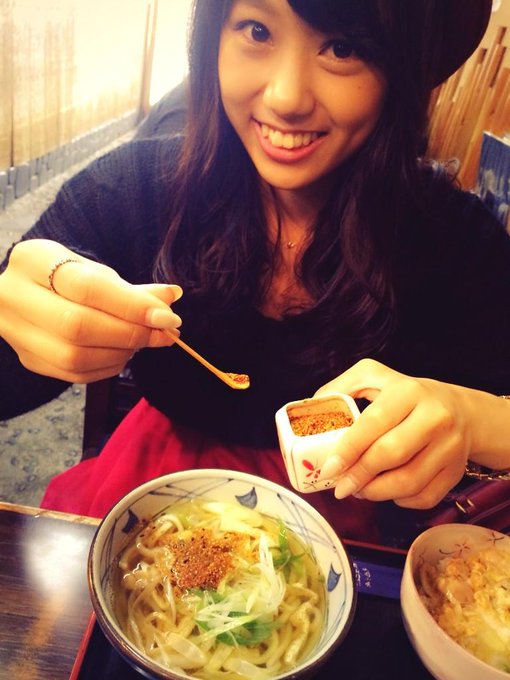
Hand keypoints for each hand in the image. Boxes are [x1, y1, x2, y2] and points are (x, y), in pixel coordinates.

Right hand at [0, 239, 182, 382]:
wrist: (29, 294)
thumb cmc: (68, 279)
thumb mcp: (96, 272)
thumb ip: (131, 289)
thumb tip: (173, 296)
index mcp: (33, 260)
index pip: (87, 287)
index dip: (132, 306)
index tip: (167, 317)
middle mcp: (14, 296)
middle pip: (78, 325)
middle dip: (130, 333)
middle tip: (164, 334)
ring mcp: (16, 332)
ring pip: (75, 356)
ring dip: (121, 352)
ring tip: (144, 341)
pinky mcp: (28, 359)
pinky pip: (75, 374)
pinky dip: (109, 366)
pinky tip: (124, 353)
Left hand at [315, 359, 471, 508]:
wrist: (461, 411)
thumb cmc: (407, 395)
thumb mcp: (374, 377)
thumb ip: (342, 386)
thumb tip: (314, 406)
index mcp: (409, 392)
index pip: (374, 423)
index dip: (349, 449)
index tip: (329, 468)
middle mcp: (435, 417)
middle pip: (391, 455)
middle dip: (359, 475)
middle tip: (340, 487)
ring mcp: (450, 446)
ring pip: (408, 481)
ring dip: (376, 492)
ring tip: (359, 490)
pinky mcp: (456, 471)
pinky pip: (424, 496)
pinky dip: (399, 500)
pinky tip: (386, 491)